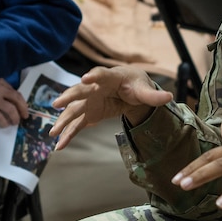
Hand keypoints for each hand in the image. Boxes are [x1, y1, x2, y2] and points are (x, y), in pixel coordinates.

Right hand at [0, 79, 28, 127]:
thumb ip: (3, 89)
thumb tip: (15, 102)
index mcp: (1, 82)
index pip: (16, 94)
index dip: (23, 104)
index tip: (25, 110)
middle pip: (16, 101)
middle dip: (22, 111)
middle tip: (23, 118)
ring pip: (10, 110)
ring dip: (14, 118)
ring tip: (14, 122)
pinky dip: (4, 123)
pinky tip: (5, 124)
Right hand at [48, 66, 171, 149]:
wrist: (128, 90)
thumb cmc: (135, 85)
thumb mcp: (145, 90)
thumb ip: (154, 96)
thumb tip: (168, 97)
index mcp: (109, 78)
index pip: (100, 75)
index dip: (92, 76)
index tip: (84, 79)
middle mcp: (94, 88)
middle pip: (80, 91)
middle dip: (69, 97)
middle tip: (57, 103)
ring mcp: (89, 101)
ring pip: (74, 110)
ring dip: (63, 120)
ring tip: (53, 132)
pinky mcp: (88, 113)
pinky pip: (76, 124)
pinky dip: (68, 134)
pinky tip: (59, 146)